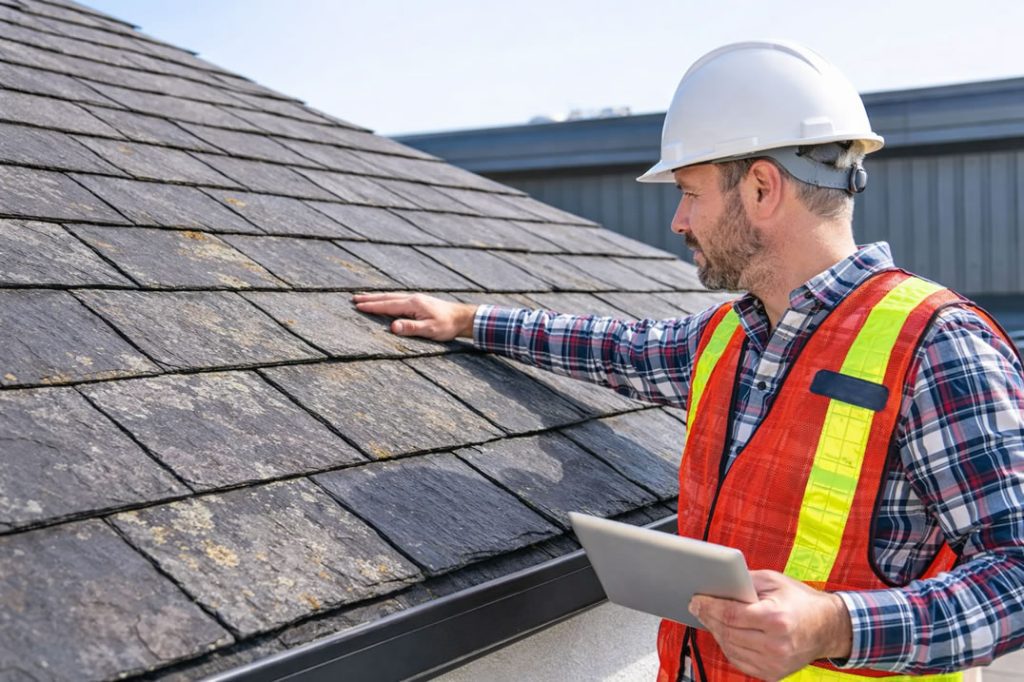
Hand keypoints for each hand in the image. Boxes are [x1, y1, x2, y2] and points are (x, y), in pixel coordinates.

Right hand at [352, 292, 477, 340]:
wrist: (462, 317)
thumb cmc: (447, 325)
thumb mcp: (429, 330)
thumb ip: (411, 328)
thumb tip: (392, 327)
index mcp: (413, 304)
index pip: (388, 305)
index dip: (372, 306)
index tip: (358, 306)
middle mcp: (413, 299)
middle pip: (387, 297)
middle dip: (370, 298)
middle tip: (354, 298)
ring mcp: (416, 299)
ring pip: (392, 296)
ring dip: (378, 297)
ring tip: (365, 297)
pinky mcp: (419, 302)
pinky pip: (398, 299)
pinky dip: (387, 299)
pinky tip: (385, 301)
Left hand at [688, 570, 852, 680]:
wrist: (827, 628)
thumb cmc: (800, 600)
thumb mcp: (774, 581)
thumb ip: (745, 582)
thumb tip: (717, 583)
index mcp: (777, 619)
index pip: (732, 615)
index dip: (709, 607)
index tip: (696, 599)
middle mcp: (776, 645)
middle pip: (728, 633)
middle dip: (708, 618)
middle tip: (697, 606)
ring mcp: (775, 663)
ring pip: (730, 648)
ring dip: (716, 632)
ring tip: (709, 618)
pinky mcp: (773, 674)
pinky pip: (740, 661)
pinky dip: (728, 646)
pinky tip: (725, 633)